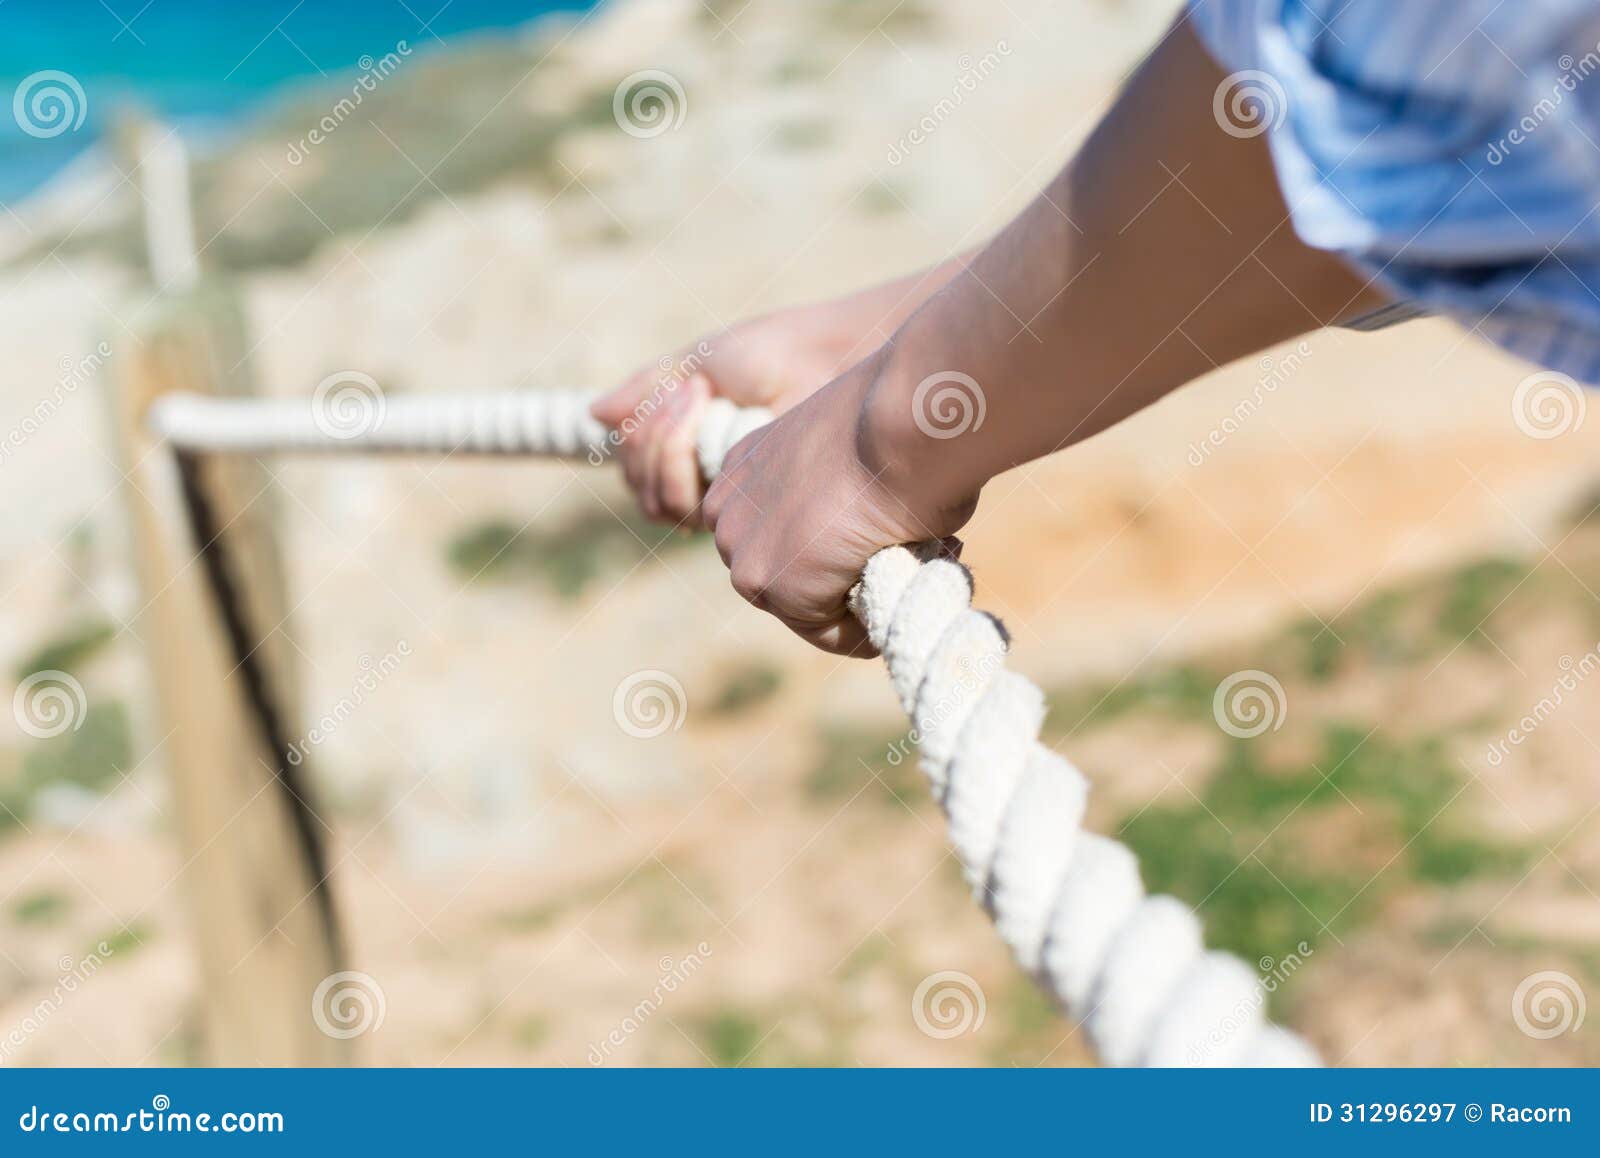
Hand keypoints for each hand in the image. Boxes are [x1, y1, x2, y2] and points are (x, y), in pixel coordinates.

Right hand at [589, 311, 849, 525]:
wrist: (814, 360)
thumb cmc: (767, 354)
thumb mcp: (693, 362)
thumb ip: (644, 390)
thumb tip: (594, 415)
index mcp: (686, 445)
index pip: (634, 466)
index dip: (644, 435)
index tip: (682, 388)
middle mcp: (699, 478)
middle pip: (640, 486)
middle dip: (657, 434)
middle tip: (698, 391)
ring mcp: (721, 498)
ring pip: (658, 500)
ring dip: (669, 443)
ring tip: (708, 400)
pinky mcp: (743, 512)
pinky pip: (685, 505)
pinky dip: (687, 457)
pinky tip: (722, 424)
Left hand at [701, 356, 978, 655]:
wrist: (904, 418)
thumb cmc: (902, 420)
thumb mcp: (851, 452)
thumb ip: (838, 495)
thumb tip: (868, 533)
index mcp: (745, 468)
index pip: (777, 538)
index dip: (836, 548)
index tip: (882, 531)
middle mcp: (728, 510)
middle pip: (784, 578)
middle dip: (842, 581)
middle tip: (905, 555)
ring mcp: (745, 552)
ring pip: (804, 611)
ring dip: (858, 602)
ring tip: (910, 564)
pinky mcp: (774, 584)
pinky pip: (830, 633)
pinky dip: (871, 626)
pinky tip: (902, 582)